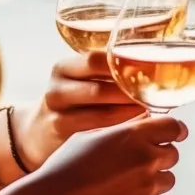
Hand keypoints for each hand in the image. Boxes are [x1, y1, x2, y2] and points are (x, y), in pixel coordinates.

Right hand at [0, 115, 184, 194]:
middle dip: (158, 158)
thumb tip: (142, 128)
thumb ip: (122, 131)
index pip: (174, 127)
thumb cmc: (65, 168)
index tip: (175, 134)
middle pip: (172, 156)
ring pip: (165, 183)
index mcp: (135, 136)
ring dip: (151, 183)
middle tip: (134, 164)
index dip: (175, 130)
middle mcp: (147, 162)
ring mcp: (147, 191)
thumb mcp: (90, 137)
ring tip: (120, 186)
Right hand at [12, 52, 145, 169]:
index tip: (150, 72)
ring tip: (149, 114)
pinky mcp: (60, 133)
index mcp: (65, 68)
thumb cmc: (73, 105)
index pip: (96, 59)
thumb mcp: (81, 84)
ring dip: (129, 113)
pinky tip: (133, 130)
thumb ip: (107, 76)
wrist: (38, 134)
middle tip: (154, 97)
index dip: (124, 65)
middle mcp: (57, 87)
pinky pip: (96, 131)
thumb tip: (155, 73)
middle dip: (130, 94)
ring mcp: (56, 112)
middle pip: (99, 88)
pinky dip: (118, 129)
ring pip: (101, 112)